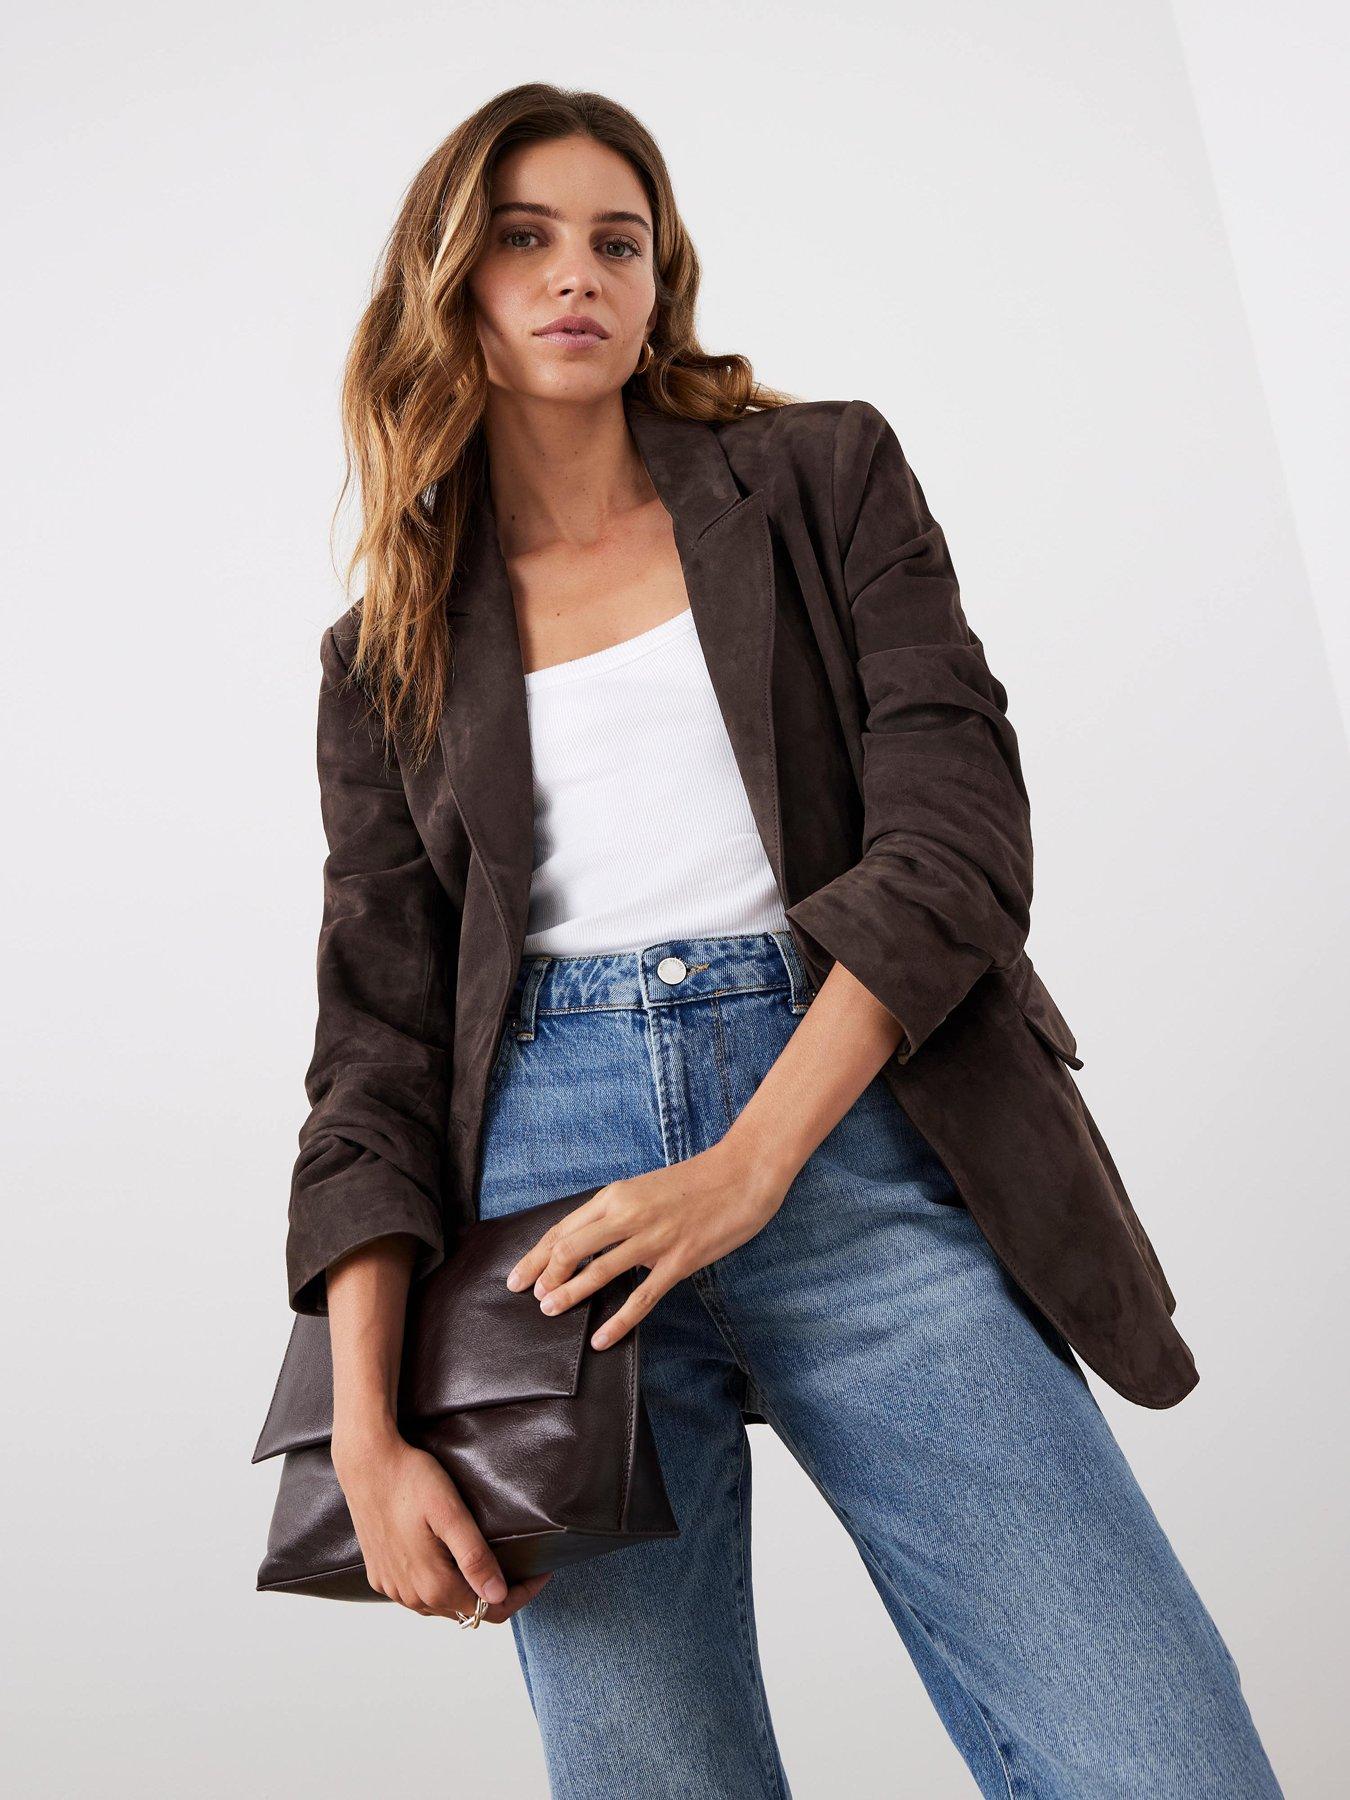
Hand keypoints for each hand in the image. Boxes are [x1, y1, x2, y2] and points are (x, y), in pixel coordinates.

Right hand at [331, 1421, 552, 1619]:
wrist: (366, 1464)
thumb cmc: (411, 1480)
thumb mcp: (450, 1513)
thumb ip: (473, 1557)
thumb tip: (498, 1596)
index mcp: (433, 1585)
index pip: (489, 1611)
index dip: (520, 1596)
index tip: (541, 1573)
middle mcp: (411, 1596)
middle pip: (466, 1612)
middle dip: (496, 1595)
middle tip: (521, 1567)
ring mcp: (392, 1588)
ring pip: (440, 1607)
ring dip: (466, 1593)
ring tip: (488, 1565)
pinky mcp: (380, 1575)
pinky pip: (417, 1596)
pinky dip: (438, 1587)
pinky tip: (448, 1564)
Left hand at [503, 1137, 794, 1349]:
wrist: (742, 1172)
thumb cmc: (696, 1182)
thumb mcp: (645, 1189)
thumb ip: (619, 1213)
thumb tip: (591, 1242)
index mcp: (617, 1195)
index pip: (564, 1228)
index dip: (536, 1255)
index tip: (518, 1275)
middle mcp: (628, 1214)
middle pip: (570, 1249)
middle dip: (544, 1275)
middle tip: (530, 1298)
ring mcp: (653, 1239)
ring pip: (598, 1272)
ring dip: (570, 1294)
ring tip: (551, 1311)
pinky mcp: (679, 1260)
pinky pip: (640, 1297)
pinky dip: (617, 1321)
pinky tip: (601, 1339)